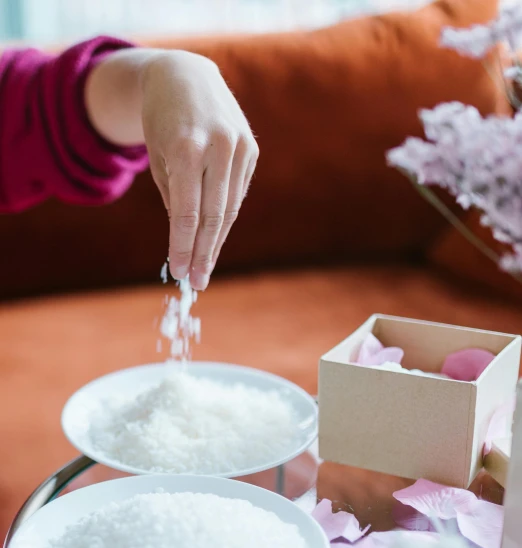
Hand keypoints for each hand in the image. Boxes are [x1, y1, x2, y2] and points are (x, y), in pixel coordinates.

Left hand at [141, 51, 258, 289]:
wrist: (184, 75)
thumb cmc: (162, 122)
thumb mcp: (157, 159)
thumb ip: (172, 198)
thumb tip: (187, 244)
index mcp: (187, 147)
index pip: (186, 211)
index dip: (182, 246)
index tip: (178, 273)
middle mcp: (218, 146)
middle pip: (212, 216)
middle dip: (202, 253)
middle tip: (196, 282)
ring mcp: (239, 146)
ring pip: (229, 209)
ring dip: (215, 242)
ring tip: (203, 269)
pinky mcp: (251, 149)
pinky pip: (237, 194)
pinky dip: (224, 218)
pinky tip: (213, 238)